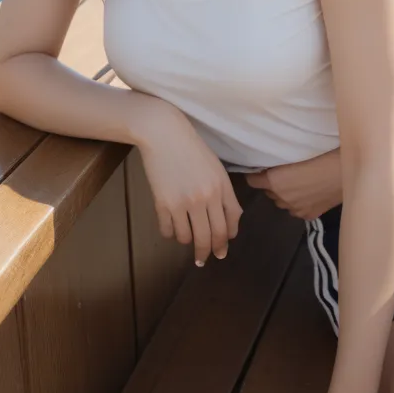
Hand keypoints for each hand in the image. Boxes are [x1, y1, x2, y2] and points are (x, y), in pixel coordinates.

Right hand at [136, 102, 241, 264]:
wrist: (163, 133)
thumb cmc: (191, 147)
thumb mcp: (215, 167)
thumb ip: (224, 193)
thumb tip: (228, 221)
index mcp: (221, 187)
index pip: (230, 223)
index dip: (226, 239)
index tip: (222, 248)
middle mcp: (205, 198)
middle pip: (211, 237)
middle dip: (209, 252)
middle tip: (204, 259)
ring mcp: (184, 202)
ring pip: (188, 238)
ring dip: (187, 241)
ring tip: (186, 237)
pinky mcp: (163, 204)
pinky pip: (168, 231)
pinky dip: (170, 233)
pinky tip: (171, 227)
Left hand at [247, 150, 343, 218]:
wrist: (347, 170)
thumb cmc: (323, 154)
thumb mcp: (295, 152)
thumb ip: (280, 162)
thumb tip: (269, 164)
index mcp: (274, 181)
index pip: (252, 180)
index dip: (255, 174)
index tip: (260, 169)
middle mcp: (281, 197)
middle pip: (268, 192)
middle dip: (273, 184)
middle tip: (286, 173)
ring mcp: (295, 209)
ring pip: (283, 201)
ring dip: (286, 194)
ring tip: (300, 183)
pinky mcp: (309, 215)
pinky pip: (297, 209)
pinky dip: (300, 202)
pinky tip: (311, 193)